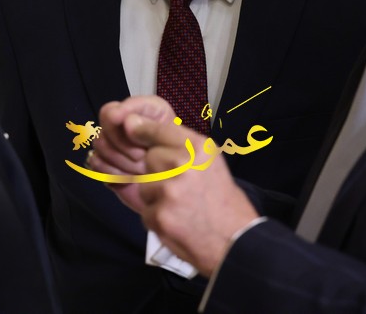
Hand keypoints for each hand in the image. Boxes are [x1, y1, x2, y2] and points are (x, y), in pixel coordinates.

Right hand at [90, 96, 175, 211]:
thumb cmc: (180, 166)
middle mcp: (127, 124)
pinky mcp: (106, 164)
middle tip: (142, 157)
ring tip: (141, 170)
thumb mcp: (177, 143)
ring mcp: (115, 144)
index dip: (120, 111)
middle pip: (107, 122)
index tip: (117, 118)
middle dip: (124, 143)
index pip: (125, 104)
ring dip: (121, 160)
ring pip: (101, 142)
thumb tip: (127, 122)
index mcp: (147, 112)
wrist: (175, 197)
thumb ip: (153, 128)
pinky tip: (128, 178)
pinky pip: (96, 161)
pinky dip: (112, 172)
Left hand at [125, 113, 259, 276]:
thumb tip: (135, 126)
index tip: (131, 126)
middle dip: (159, 171)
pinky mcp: (159, 215)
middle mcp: (183, 165)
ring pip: (145, 185)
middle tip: (181, 186)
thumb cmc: (221, 200)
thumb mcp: (210, 162)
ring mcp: (169, 191)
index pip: (160, 129)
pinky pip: (146, 210)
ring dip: (156, 196)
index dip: (144, 130)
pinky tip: (178, 220)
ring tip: (181, 205)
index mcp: (199, 149)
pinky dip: (158, 217)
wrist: (234, 240)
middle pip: (150, 158)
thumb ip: (181, 146)